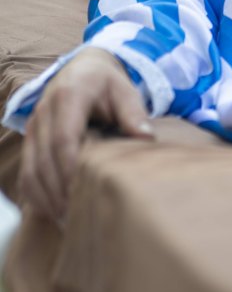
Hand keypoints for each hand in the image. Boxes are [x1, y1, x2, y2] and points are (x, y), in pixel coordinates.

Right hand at [19, 48, 153, 222]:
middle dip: (59, 192)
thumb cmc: (107, 82)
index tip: (84, 193)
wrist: (83, 69)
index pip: (63, 139)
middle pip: (44, 160)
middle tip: (78, 218)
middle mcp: (43, 113)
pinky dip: (38, 196)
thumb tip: (146, 138)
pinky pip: (27, 173)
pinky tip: (55, 213)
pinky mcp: (31, 140)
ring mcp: (33, 127)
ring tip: (68, 222)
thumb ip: (133, 113)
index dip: (70, 169)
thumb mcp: (125, 89)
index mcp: (68, 97)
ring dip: (47, 199)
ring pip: (31, 169)